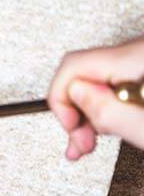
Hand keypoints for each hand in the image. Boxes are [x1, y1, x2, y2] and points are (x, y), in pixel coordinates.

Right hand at [47, 37, 143, 159]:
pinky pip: (116, 85)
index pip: (72, 66)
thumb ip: (106, 110)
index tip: (70, 127)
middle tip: (81, 142)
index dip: (60, 100)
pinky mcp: (143, 74)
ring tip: (87, 143)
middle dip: (75, 111)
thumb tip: (76, 93)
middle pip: (84, 74)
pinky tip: (103, 128)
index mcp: (137, 58)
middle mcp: (140, 52)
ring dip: (90, 114)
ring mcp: (142, 60)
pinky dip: (108, 108)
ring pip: (99, 82)